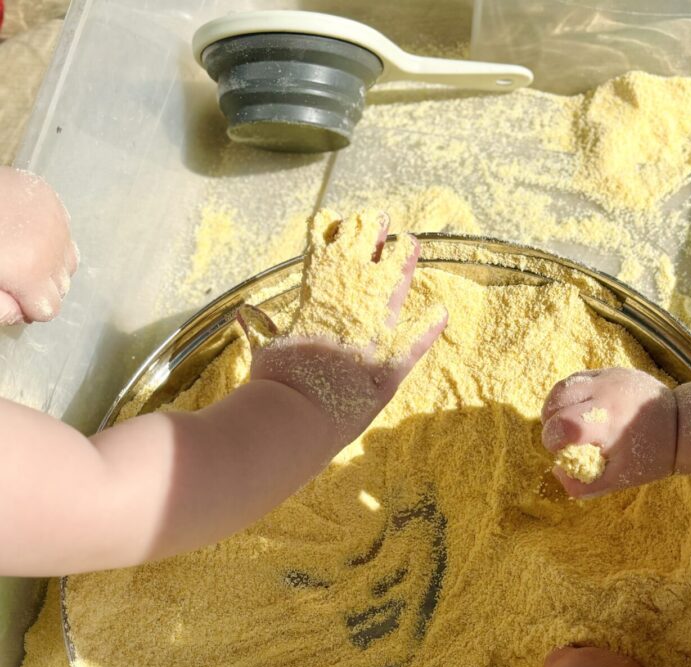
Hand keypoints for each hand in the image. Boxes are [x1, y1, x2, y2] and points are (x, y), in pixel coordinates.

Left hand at [0, 167, 77, 324]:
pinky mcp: (50, 201)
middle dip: (39, 288)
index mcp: (30, 273)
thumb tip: (17, 314)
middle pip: (61, 288)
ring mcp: (54, 222)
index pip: (49, 310)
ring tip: (21, 255)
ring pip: (67, 263)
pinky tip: (27, 235)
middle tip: (10, 274)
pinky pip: (64, 233)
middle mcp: (50, 249)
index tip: (10, 296)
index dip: (27, 307)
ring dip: (49, 266)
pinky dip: (51, 240)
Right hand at [246, 211, 446, 446]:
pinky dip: (428, 328)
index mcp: (314, 308)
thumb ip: (258, 329)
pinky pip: (415, 342)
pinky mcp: (389, 365)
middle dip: (372, 236)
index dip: (332, 237)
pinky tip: (441, 311)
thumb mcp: (263, 351)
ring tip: (411, 242)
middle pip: (362, 264)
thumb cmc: (273, 385)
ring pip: (392, 288)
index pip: (324, 261)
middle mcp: (346, 313)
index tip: (339, 219)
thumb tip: (241, 313)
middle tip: (381, 217)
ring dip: (402, 263)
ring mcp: (371, 336)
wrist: (295, 416)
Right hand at [541, 368, 676, 497]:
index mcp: (609, 423)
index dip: (552, 440)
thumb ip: (585, 484)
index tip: (561, 450)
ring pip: (562, 387)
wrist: (683, 424)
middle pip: (556, 403)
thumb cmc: (652, 456)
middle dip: (550, 426)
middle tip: (562, 440)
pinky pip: (577, 378)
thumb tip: (556, 472)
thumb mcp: (621, 479)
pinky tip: (575, 409)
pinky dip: (568, 396)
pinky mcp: (611, 371)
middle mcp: (606, 395)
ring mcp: (608, 378)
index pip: (563, 425)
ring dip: (554, 407)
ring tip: (562, 423)